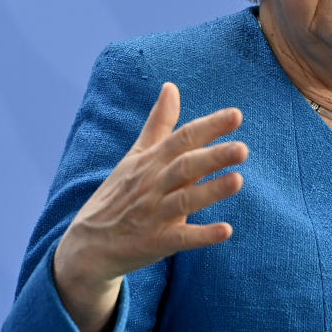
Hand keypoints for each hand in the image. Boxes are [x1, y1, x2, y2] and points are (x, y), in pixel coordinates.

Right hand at [53, 83, 247, 331]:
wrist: (88, 245)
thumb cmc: (119, 194)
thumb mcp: (136, 156)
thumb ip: (159, 123)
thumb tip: (171, 86)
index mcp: (152, 161)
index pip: (183, 138)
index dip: (209, 126)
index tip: (237, 115)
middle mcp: (153, 184)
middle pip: (185, 166)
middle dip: (213, 157)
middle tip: (243, 149)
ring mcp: (154, 214)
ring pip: (184, 200)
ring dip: (211, 191)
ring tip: (238, 180)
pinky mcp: (155, 242)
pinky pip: (181, 238)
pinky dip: (202, 235)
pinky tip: (226, 231)